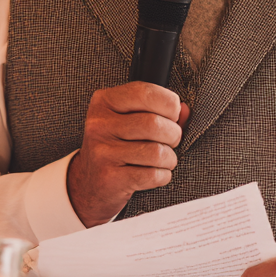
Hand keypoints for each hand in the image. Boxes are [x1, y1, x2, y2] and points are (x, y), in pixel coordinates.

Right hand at [66, 82, 190, 227]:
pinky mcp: (110, 177)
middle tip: (171, 140)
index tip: (172, 115)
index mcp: (104, 101)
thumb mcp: (129, 120)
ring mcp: (102, 151)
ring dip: (169, 158)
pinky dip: (162, 175)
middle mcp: (99, 124)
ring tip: (163, 159)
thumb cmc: (116, 146)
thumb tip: (185, 110)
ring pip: (156, 151)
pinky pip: (152, 175)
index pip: (145, 92)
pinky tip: (154, 173)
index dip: (169, 104)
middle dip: (173, 134)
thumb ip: (158, 111)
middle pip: (153, 123)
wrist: (90, 183)